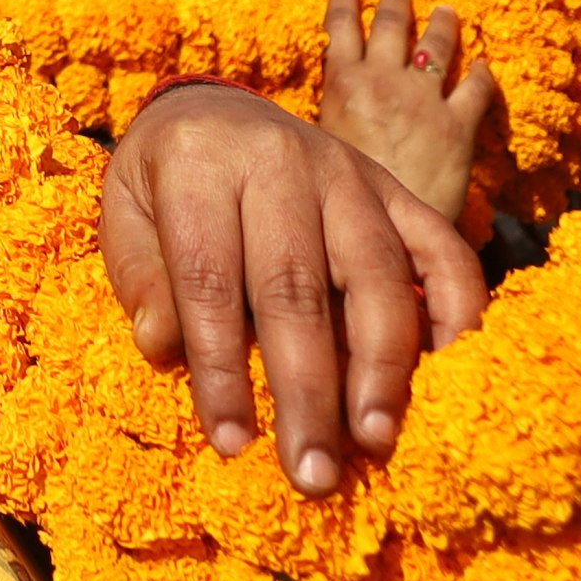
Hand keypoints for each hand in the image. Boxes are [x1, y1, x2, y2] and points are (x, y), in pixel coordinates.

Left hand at [102, 79, 484, 493]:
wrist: (213, 107)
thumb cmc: (165, 180)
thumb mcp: (123, 210)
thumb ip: (139, 276)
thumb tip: (164, 348)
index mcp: (198, 164)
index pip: (210, 279)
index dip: (222, 369)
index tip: (233, 445)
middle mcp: (280, 161)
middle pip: (298, 288)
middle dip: (307, 391)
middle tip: (312, 474)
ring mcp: (347, 172)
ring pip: (377, 274)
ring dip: (381, 366)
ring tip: (374, 440)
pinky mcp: (394, 187)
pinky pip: (440, 246)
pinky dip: (457, 307)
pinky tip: (448, 373)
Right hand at [314, 0, 503, 220]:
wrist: (383, 229)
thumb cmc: (343, 194)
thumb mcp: (322, 140)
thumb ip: (331, 109)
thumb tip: (329, 94)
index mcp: (344, 84)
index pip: (342, 27)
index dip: (346, 2)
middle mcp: (384, 81)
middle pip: (392, 26)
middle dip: (397, 4)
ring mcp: (423, 100)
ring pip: (436, 47)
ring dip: (442, 24)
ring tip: (447, 12)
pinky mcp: (458, 124)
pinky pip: (475, 88)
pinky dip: (481, 73)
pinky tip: (483, 65)